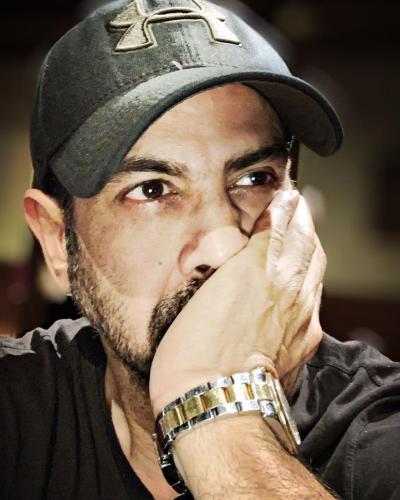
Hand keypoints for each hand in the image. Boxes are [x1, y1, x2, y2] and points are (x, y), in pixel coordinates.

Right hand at [149, 189, 325, 413]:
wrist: (217, 402)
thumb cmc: (191, 352)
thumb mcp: (193, 296)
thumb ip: (220, 267)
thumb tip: (233, 252)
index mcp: (256, 269)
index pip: (279, 224)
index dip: (282, 206)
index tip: (284, 195)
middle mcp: (286, 286)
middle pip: (305, 240)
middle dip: (301, 218)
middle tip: (296, 205)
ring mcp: (300, 313)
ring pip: (316, 266)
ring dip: (310, 244)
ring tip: (304, 233)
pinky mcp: (306, 338)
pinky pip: (316, 296)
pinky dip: (312, 278)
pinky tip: (304, 278)